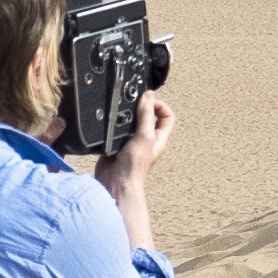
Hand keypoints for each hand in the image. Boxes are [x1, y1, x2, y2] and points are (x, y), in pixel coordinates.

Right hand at [102, 87, 173, 221]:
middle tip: (132, 104)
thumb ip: (146, 115)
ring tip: (121, 114)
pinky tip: (110, 124)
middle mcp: (146, 138)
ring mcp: (131, 141)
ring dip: (125, 115)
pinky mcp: (116, 143)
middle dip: (140, 108)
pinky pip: (116, 128)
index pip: (167, 116)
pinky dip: (113, 123)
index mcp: (158, 137)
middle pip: (148, 116)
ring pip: (131, 121)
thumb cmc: (134, 167)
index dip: (160, 106)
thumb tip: (149, 95)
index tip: (147, 101)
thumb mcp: (144, 136)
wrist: (115, 182)